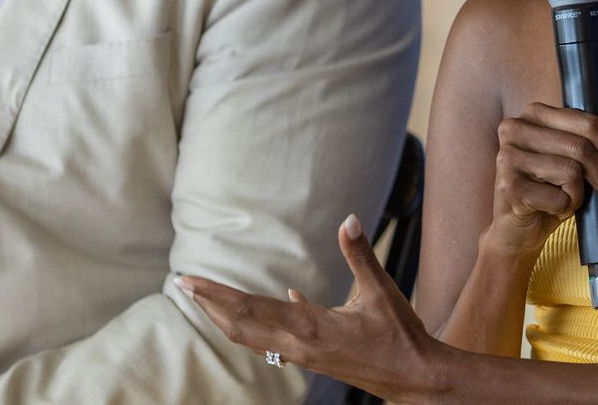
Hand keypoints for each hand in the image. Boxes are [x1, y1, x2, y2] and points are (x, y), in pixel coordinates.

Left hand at [179, 215, 447, 401]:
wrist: (413, 378)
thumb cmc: (399, 335)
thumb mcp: (380, 290)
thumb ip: (360, 254)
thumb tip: (349, 220)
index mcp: (309, 328)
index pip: (249, 308)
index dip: (216, 294)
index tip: (190, 281)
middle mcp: (298, 346)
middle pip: (239, 326)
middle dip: (210, 304)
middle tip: (184, 284)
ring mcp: (303, 357)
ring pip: (252, 337)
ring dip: (225, 317)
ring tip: (206, 299)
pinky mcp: (312, 360)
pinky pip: (274, 341)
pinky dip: (260, 324)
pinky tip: (277, 301)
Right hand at [483, 102, 597, 259]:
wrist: (518, 229)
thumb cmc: (552, 191)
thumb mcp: (586, 167)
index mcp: (536, 113)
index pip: (588, 122)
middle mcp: (516, 127)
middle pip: (581, 147)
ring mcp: (508, 156)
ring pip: (571, 172)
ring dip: (580, 195)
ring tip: (569, 200)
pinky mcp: (508, 186)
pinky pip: (557, 197)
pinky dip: (564, 208)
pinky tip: (550, 209)